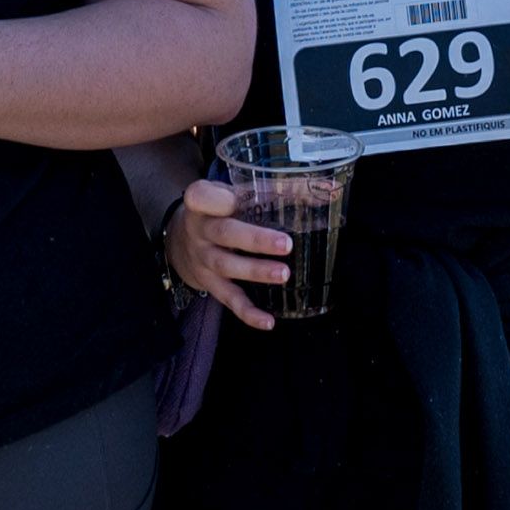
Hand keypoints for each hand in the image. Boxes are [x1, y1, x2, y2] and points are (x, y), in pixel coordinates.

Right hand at [163, 175, 291, 329]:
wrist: (178, 242)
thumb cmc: (218, 212)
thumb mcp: (231, 193)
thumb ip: (272, 188)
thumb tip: (330, 188)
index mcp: (203, 203)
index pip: (202, 196)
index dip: (215, 199)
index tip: (233, 199)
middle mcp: (200, 231)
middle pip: (224, 233)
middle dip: (254, 240)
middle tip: (285, 244)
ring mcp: (204, 260)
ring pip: (228, 266)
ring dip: (256, 272)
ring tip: (283, 275)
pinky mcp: (210, 284)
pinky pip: (229, 299)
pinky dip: (247, 313)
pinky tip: (268, 321)